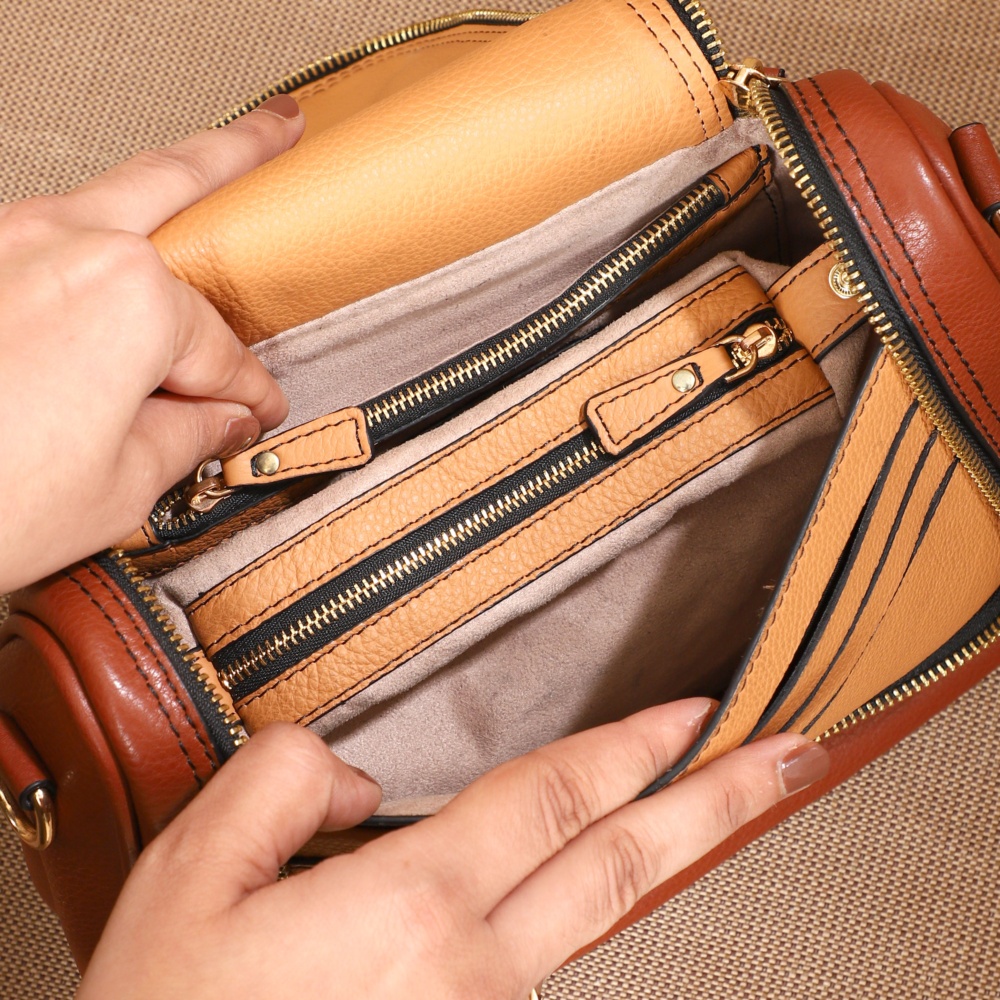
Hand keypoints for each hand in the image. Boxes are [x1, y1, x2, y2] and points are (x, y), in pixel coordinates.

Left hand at [0, 96, 304, 591]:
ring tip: (203, 182)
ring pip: (105, 199)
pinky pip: (50, 234)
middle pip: (174, 183)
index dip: (250, 390)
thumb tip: (217, 421)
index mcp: (127, 297)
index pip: (220, 348)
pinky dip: (95, 241)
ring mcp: (1, 241)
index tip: (258, 412)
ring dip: (163, 188)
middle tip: (278, 130)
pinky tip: (116, 256)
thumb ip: (189, 437)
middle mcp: (61, 242)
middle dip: (239, 154)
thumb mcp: (120, 487)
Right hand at [77, 701, 829, 998]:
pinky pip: (535, 966)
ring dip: (647, 857)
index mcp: (412, 912)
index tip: (699, 708)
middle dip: (721, 801)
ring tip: (694, 811)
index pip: (557, 795)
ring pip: (589, 920)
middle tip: (789, 759)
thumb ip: (279, 780)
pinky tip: (564, 888)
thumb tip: (354, 774)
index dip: (637, 742)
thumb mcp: (188, 878)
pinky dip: (569, 913)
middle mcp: (470, 978)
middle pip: (628, 865)